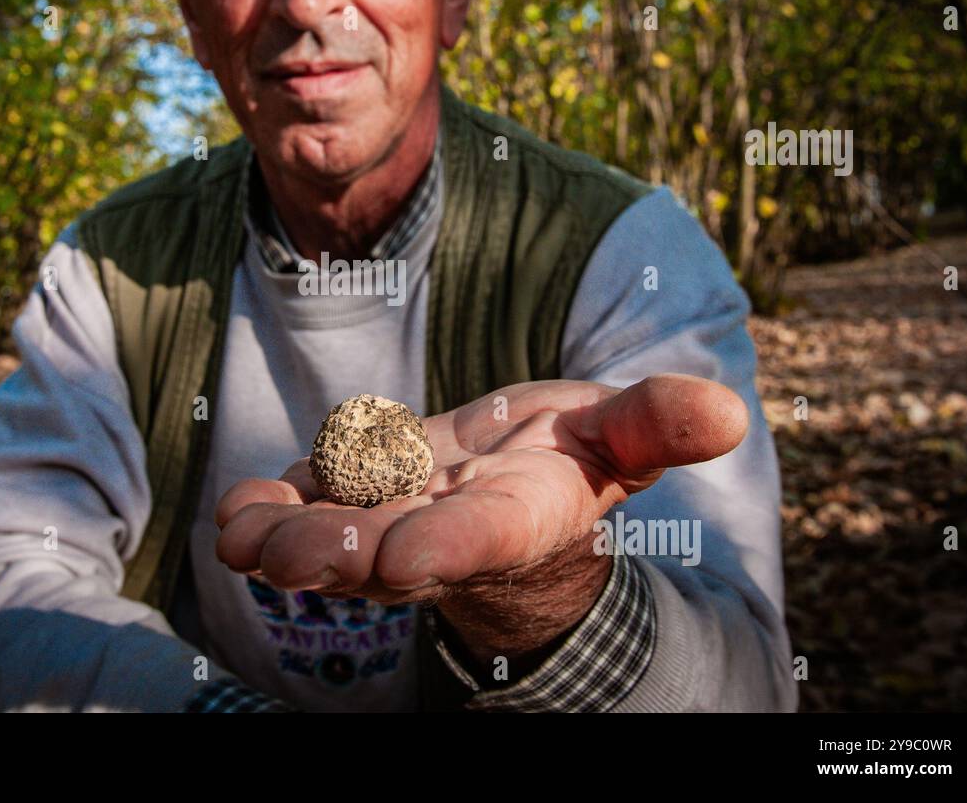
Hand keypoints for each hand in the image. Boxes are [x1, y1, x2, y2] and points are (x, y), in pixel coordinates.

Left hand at [216, 374, 747, 663]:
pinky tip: (237, 510)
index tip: (405, 555)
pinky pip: (302, 512)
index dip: (445, 546)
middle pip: (389, 553)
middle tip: (292, 555)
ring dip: (286, 540)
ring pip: (331, 541)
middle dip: (342, 554)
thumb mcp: (620, 433)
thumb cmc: (570, 458)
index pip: (482, 539)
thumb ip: (658, 421)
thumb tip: (728, 411)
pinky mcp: (347, 503)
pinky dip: (267, 512)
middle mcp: (444, 534)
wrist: (507, 483)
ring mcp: (387, 524)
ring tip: (240, 534)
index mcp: (515, 518)